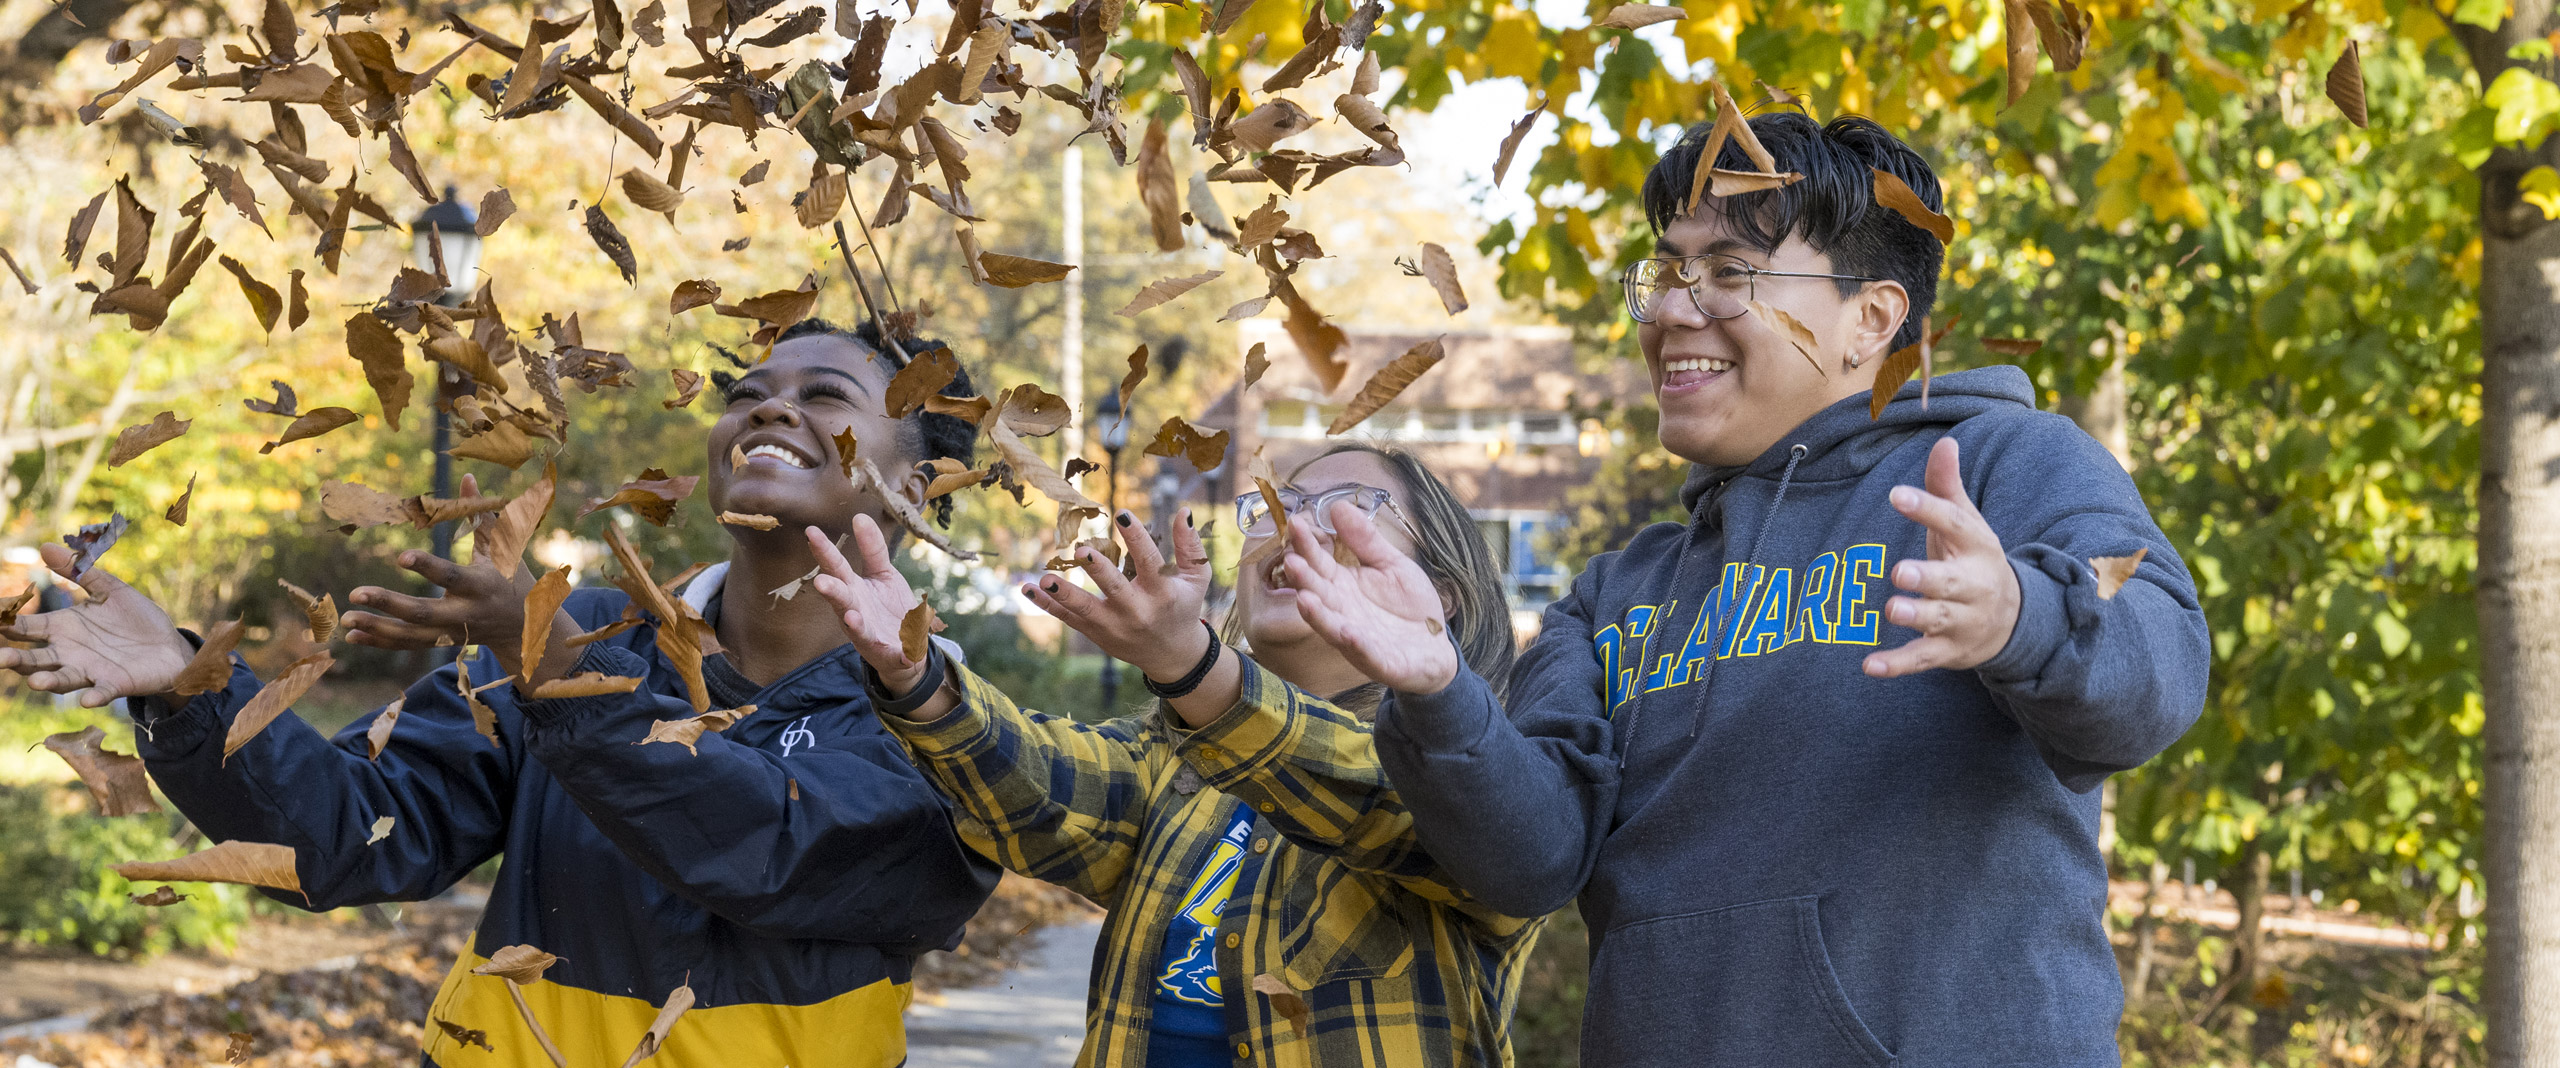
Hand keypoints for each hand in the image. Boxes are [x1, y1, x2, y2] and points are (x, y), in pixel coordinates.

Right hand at [0, 543, 194, 706]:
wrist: (170, 646)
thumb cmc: (135, 619)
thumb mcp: (110, 590)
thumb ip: (79, 571)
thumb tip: (45, 546)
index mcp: (62, 628)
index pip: (24, 627)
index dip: (4, 624)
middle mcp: (68, 653)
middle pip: (34, 658)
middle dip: (14, 659)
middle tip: (0, 658)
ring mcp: (90, 670)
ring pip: (61, 679)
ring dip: (48, 681)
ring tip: (36, 682)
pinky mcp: (114, 684)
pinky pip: (101, 692)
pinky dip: (95, 695)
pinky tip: (88, 699)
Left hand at [343, 474, 570, 685]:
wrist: (524, 626)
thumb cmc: (512, 575)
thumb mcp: (502, 546)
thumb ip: (480, 514)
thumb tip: (467, 476)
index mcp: (481, 584)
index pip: (451, 576)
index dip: (427, 567)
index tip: (400, 557)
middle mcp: (466, 612)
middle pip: (424, 613)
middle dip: (389, 604)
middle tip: (355, 593)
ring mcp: (452, 631)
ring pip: (412, 635)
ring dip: (378, 628)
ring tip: (346, 618)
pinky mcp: (442, 642)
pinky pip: (409, 644)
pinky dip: (380, 641)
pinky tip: (353, 635)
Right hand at [807, 516, 927, 693]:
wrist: (905, 645)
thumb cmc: (887, 607)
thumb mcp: (884, 574)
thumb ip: (872, 549)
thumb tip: (859, 516)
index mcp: (853, 589)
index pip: (836, 567)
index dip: (825, 551)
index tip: (811, 532)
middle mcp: (854, 610)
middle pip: (841, 598)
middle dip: (832, 591)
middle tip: (821, 581)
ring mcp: (868, 633)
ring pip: (858, 628)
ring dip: (854, 623)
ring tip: (852, 617)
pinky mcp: (888, 652)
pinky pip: (894, 654)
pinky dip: (902, 653)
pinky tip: (908, 654)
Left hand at [1019, 509, 1214, 682]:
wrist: (1171, 655)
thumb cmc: (1183, 607)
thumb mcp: (1196, 578)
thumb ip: (1189, 546)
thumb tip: (1184, 510)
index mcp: (1162, 593)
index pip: (1150, 562)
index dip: (1136, 538)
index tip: (1122, 514)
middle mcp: (1137, 611)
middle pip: (1115, 589)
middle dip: (1098, 571)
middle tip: (1083, 551)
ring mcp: (1114, 625)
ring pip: (1085, 610)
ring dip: (1064, 594)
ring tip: (1045, 580)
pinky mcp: (1096, 634)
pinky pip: (1068, 619)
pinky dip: (1047, 606)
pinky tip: (1027, 588)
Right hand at [1282, 501, 1457, 694]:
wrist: (1436, 647)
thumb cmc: (1410, 606)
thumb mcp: (1391, 564)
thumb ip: (1365, 540)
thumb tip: (1337, 505)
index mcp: (1344, 586)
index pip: (1319, 563)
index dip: (1307, 546)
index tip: (1295, 524)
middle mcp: (1343, 612)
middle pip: (1319, 593)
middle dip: (1304, 579)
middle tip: (1291, 560)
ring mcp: (1358, 639)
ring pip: (1331, 626)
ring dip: (1317, 615)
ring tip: (1304, 598)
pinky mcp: (1380, 662)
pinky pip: (1365, 653)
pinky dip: (1355, 644)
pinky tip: (1347, 632)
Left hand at [1864, 436, 2020, 677]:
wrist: (2015, 620)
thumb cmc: (1974, 560)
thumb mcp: (1966, 523)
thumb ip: (1947, 486)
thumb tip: (1945, 441)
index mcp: (1976, 547)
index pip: (1953, 524)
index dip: (1925, 509)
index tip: (1895, 494)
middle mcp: (1973, 585)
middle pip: (1950, 581)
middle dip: (1927, 577)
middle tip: (1899, 571)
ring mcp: (1962, 620)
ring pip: (1938, 619)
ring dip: (1915, 616)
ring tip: (1890, 608)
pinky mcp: (1949, 651)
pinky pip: (1923, 658)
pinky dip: (1897, 665)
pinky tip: (1869, 665)